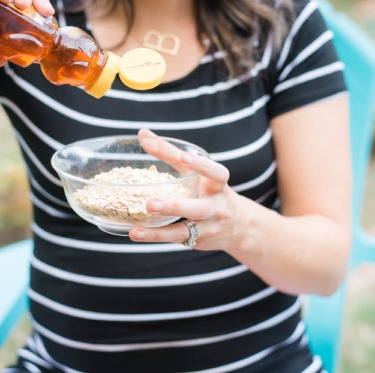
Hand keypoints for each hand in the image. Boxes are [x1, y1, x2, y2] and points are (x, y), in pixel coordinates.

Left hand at [128, 128, 241, 250]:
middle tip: (151, 203)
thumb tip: (143, 133)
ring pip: (184, 230)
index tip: (185, 158)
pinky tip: (135, 232)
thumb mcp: (197, 171)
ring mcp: (207, 227)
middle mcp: (215, 207)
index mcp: (218, 185)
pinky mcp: (197, 241)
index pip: (215, 173)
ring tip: (136, 228)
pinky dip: (154, 236)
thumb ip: (171, 153)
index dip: (201, 166)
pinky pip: (174, 239)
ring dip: (159, 231)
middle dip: (175, 206)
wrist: (239, 226)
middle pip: (198, 208)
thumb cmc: (210, 190)